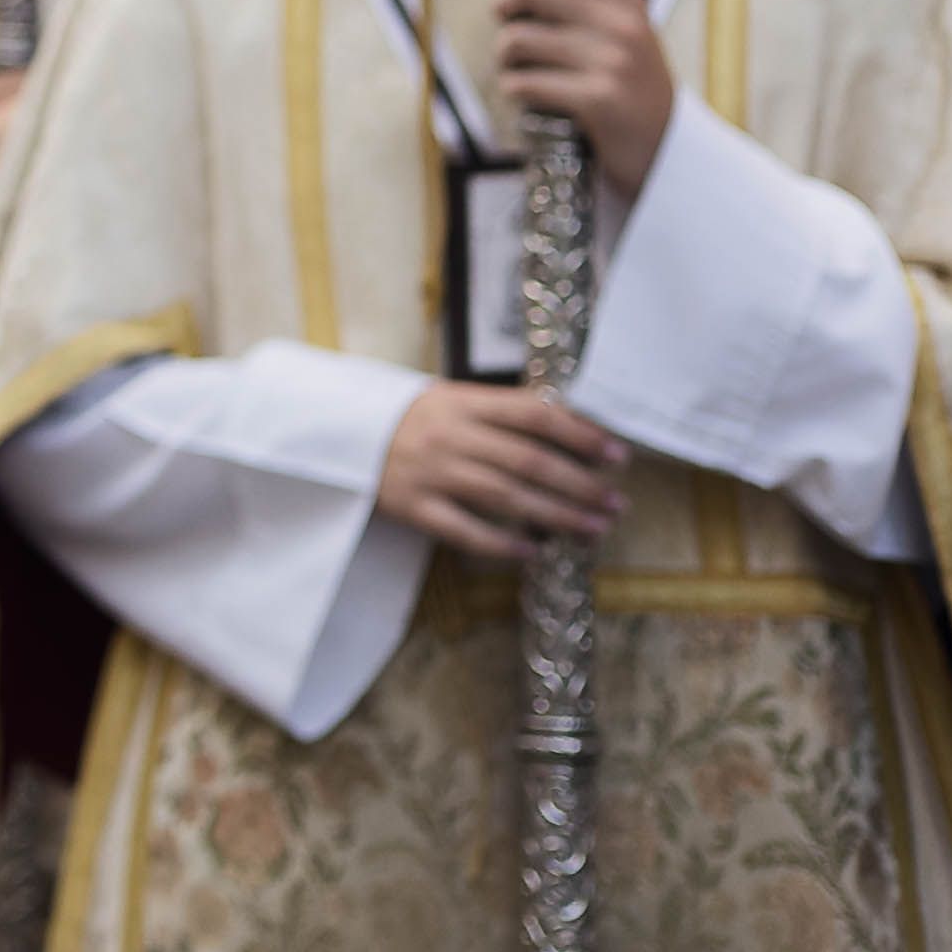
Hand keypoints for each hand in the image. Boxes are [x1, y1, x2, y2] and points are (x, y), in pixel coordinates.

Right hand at [376, 380, 627, 560]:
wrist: (335, 431)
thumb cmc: (407, 418)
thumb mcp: (450, 400)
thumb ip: (500, 412)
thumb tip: (570, 426)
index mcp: (462, 403)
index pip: (534, 415)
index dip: (580, 435)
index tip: (617, 455)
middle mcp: (450, 436)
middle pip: (529, 462)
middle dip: (580, 485)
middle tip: (615, 503)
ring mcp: (430, 472)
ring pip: (506, 497)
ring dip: (557, 515)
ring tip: (594, 529)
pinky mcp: (412, 506)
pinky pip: (465, 529)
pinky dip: (502, 543)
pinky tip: (533, 551)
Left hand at [490, 0, 673, 203]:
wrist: (667, 153)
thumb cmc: (625, 85)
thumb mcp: (615, 32)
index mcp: (626, 0)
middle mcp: (621, 24)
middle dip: (502, 6)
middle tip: (509, 25)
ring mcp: (611, 62)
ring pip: (514, 40)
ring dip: (506, 60)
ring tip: (527, 72)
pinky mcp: (596, 101)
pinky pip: (521, 83)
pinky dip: (516, 91)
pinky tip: (534, 99)